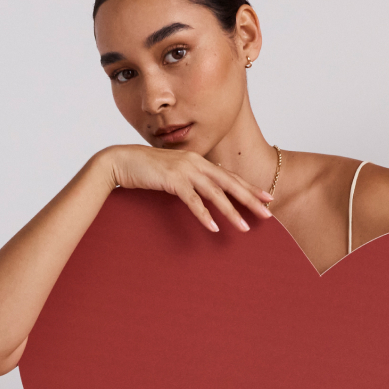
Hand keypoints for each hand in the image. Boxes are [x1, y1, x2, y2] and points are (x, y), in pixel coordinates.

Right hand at [99, 145, 274, 233]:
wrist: (121, 161)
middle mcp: (195, 163)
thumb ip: (188, 179)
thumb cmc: (145, 169)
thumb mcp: (172, 173)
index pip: (229, 176)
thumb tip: (201, 192)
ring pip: (215, 193)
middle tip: (268, 213)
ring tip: (244, 228)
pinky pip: (193, 201)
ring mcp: (185, 171)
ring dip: (231, 211)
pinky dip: (204, 215)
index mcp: (198, 161)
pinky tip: (214, 228)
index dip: (249, 187)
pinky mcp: (172, 180)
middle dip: (250, 199)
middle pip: (230, 183)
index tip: (266, 198)